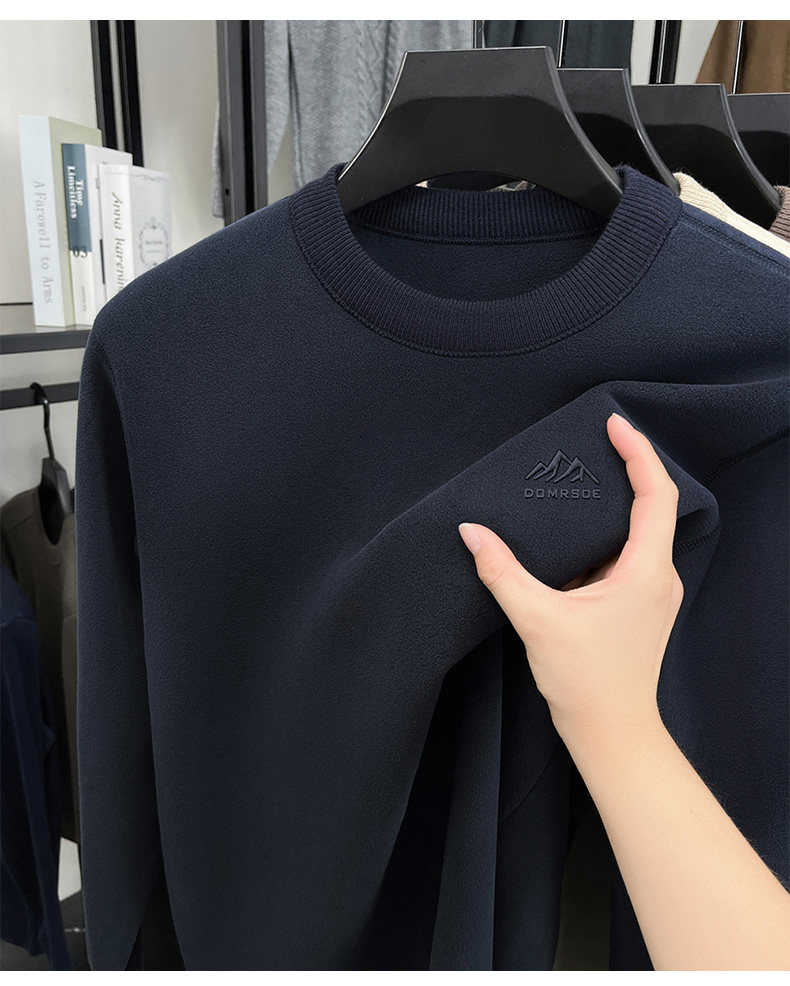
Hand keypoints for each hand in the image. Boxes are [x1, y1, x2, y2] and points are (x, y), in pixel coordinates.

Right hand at [458, 413, 683, 741]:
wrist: (611, 732)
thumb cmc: (586, 682)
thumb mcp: (538, 619)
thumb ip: (502, 572)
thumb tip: (471, 532)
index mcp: (645, 571)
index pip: (655, 495)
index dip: (638, 453)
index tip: (613, 424)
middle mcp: (657, 575)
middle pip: (652, 506)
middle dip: (626, 469)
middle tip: (592, 441)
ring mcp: (649, 592)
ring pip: (637, 532)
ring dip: (610, 506)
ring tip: (576, 480)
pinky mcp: (635, 605)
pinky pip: (623, 556)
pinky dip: (599, 537)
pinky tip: (568, 535)